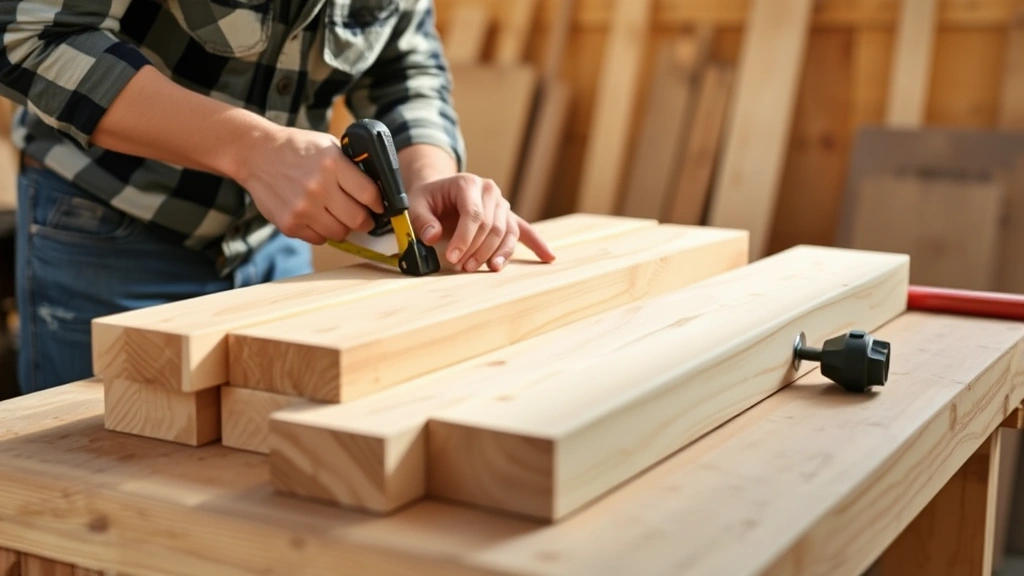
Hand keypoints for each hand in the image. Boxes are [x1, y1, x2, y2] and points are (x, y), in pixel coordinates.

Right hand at [237, 125, 383, 243]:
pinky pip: (318, 239)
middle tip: (364, 218)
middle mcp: (318, 187)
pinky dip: (322, 232)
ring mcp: (302, 208)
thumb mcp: (328, 146)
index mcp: (333, 164)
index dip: (379, 204)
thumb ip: (350, 166)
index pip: (369, 194)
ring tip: (338, 217)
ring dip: (343, 228)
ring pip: (340, 234)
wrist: (255, 154)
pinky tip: (317, 218)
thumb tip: (377, 189)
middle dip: (366, 221)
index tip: (379, 207)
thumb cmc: (296, 148)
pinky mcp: (289, 224)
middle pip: (358, 220)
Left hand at [407, 173, 555, 271]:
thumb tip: (433, 236)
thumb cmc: (429, 199)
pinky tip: (548, 257)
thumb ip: (422, 220)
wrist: (439, 193)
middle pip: (491, 226)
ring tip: (485, 268)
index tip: (453, 258)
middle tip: (461, 267)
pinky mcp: (508, 217)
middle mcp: (489, 190)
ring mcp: (502, 204)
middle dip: (477, 250)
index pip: (473, 214)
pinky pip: (525, 231)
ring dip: (496, 254)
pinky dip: (537, 244)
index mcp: (468, 183)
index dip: (464, 239)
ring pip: (506, 232)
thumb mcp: (416, 204)